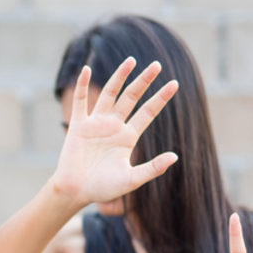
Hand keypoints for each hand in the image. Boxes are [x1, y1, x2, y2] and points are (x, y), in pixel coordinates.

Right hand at [52, 58, 179, 206]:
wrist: (76, 192)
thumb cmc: (103, 188)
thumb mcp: (132, 179)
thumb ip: (152, 168)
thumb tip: (175, 157)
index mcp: (128, 137)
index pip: (148, 112)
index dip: (160, 98)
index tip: (174, 84)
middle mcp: (114, 126)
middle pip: (131, 97)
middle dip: (143, 81)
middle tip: (156, 64)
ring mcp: (95, 124)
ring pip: (109, 94)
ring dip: (119, 77)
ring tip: (130, 61)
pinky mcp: (78, 126)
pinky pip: (80, 101)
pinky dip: (81, 85)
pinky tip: (86, 70)